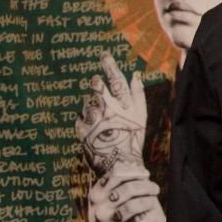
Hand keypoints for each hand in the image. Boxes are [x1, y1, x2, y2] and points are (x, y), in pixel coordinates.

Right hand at [63, 160, 163, 221]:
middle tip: (156, 189)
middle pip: (127, 189)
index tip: (146, 174)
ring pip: (132, 206)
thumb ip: (116, 185)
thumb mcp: (105, 202)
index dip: (134, 172)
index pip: (116, 175)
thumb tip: (137, 167)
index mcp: (94, 195)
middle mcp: (97, 208)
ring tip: (154, 202)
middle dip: (146, 186)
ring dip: (147, 203)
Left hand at [75, 53, 146, 174]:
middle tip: (96, 82)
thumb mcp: (141, 117)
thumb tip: (135, 74)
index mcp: (125, 106)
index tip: (103, 54)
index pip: (116, 80)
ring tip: (101, 123)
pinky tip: (94, 131)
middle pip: (97, 86)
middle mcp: (109, 110)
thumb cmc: (132, 141)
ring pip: (87, 103)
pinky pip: (80, 119)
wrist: (120, 167)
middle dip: (95, 82)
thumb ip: (138, 94)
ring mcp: (94, 120)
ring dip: (92, 109)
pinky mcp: (82, 130)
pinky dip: (85, 122)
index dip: (110, 66)